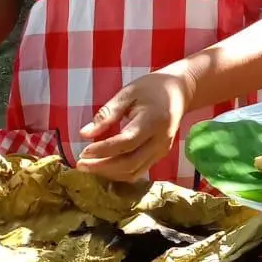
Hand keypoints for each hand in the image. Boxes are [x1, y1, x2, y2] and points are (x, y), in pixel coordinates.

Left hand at [76, 69, 191, 181]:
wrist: (181, 91)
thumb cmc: (152, 87)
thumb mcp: (128, 92)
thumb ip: (108, 113)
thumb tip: (84, 134)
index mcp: (153, 121)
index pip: (126, 143)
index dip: (103, 150)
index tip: (83, 152)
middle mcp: (160, 140)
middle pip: (130, 163)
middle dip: (102, 167)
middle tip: (80, 165)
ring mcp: (162, 150)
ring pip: (134, 172)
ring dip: (110, 174)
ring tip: (89, 167)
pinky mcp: (161, 155)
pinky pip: (139, 170)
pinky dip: (120, 173)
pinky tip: (105, 166)